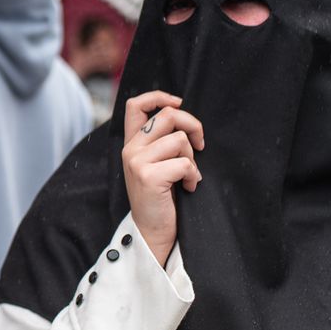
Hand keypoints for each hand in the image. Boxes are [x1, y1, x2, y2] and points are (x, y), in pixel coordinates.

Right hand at [122, 91, 203, 266]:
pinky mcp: (148, 176)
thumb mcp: (155, 165)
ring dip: (192, 159)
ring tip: (189, 177)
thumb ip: (160, 142)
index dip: (159, 96)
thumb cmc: (160, 199)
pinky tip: (188, 188)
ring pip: (180, 140)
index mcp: (131, 144)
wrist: (152, 233)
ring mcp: (137, 162)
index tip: (178, 102)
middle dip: (193, 126)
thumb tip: (183, 119)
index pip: (136, 105)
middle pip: (167, 115)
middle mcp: (130, 150)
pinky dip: (193, 176)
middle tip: (200, 145)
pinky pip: (184, 163)